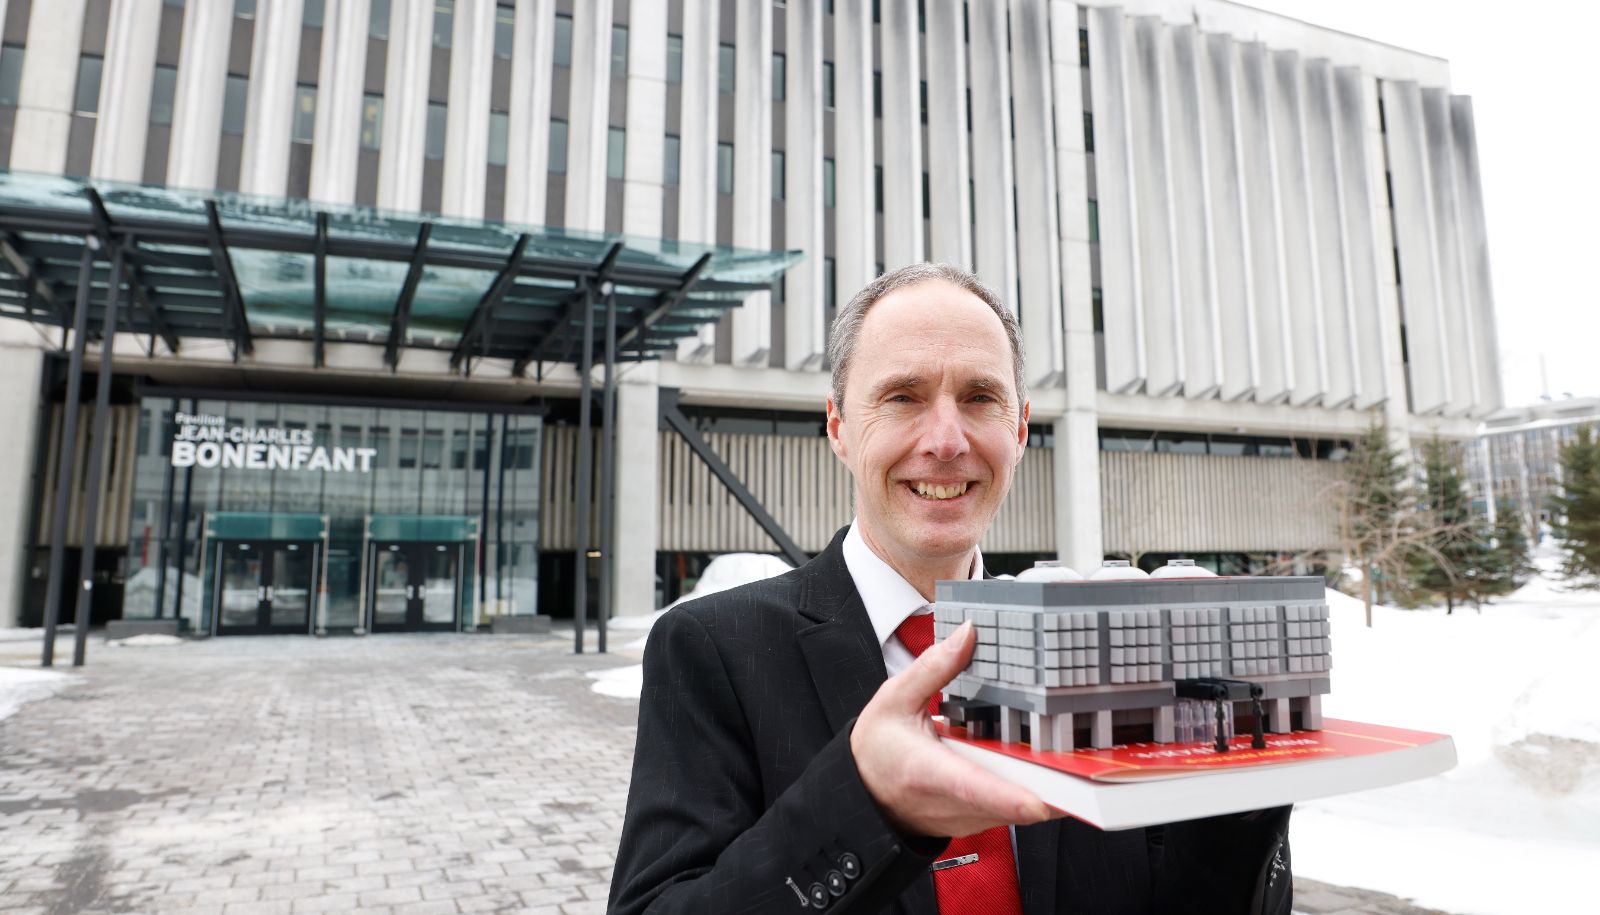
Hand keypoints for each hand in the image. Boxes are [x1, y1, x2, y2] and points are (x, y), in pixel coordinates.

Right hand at [849, 621, 1053, 837]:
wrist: (863, 792)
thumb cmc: (876, 750)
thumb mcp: (894, 699)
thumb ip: (934, 667)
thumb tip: (967, 635)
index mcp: (926, 769)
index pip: (972, 786)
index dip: (1009, 796)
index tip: (1039, 801)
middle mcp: (950, 802)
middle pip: (1012, 802)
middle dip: (1052, 786)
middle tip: (1085, 760)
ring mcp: (966, 818)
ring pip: (1020, 811)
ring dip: (1049, 788)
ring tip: (1073, 756)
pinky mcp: (978, 821)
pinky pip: (1016, 810)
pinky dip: (1035, 790)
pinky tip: (1046, 764)